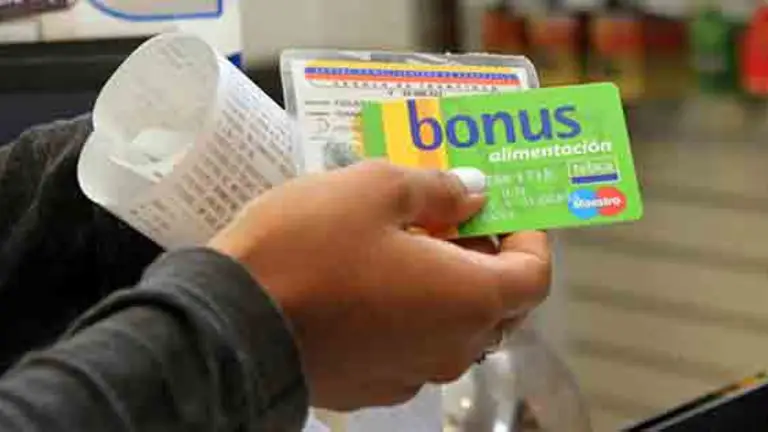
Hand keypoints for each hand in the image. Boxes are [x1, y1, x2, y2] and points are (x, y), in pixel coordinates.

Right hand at [208, 161, 549, 410]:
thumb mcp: (374, 189)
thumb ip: (438, 189)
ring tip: (405, 243)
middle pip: (497, 304)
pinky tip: (371, 284)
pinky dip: (410, 313)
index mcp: (468, 299)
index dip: (529, 237)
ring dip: (445, 285)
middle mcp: (452, 348)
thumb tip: (474, 194)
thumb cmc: (308, 247)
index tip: (502, 209)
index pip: (534, 275)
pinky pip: (412, 346)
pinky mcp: (373, 387)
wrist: (231, 322)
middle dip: (485, 257)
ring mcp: (412, 374)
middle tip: (451, 217)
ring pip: (452, 326)